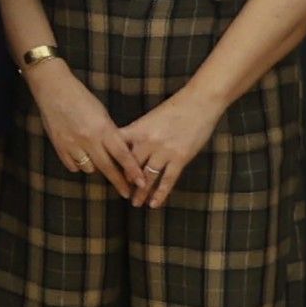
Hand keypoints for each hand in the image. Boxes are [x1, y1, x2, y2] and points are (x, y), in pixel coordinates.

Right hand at [28, 61, 127, 183]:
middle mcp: (88, 139)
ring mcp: (72, 144)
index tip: (141, 183)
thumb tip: (118, 152)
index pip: (122, 155)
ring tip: (96, 157)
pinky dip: (78, 164)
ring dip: (95, 167)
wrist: (53, 89)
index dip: (133, 171)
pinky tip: (79, 155)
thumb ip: (109, 133)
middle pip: (107, 167)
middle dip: (118, 182)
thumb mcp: (101, 112)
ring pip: (89, 168)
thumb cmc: (80, 97)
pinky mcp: (59, 147)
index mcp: (102, 128)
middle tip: (127, 193)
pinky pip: (73, 166)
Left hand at [110, 89, 229, 208]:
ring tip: (135, 203)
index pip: (118, 150)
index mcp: (138, 130)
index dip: (111, 162)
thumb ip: (139, 132)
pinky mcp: (180, 158)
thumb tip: (127, 145)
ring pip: (148, 177)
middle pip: (131, 167)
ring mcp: (164, 151)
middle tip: (120, 193)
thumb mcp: (151, 117)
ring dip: (141, 192)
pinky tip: (154, 204)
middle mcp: (148, 142)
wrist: (200, 102)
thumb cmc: (176, 107)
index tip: (105, 174)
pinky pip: (168, 180)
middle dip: (125, 182)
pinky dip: (160, 193)